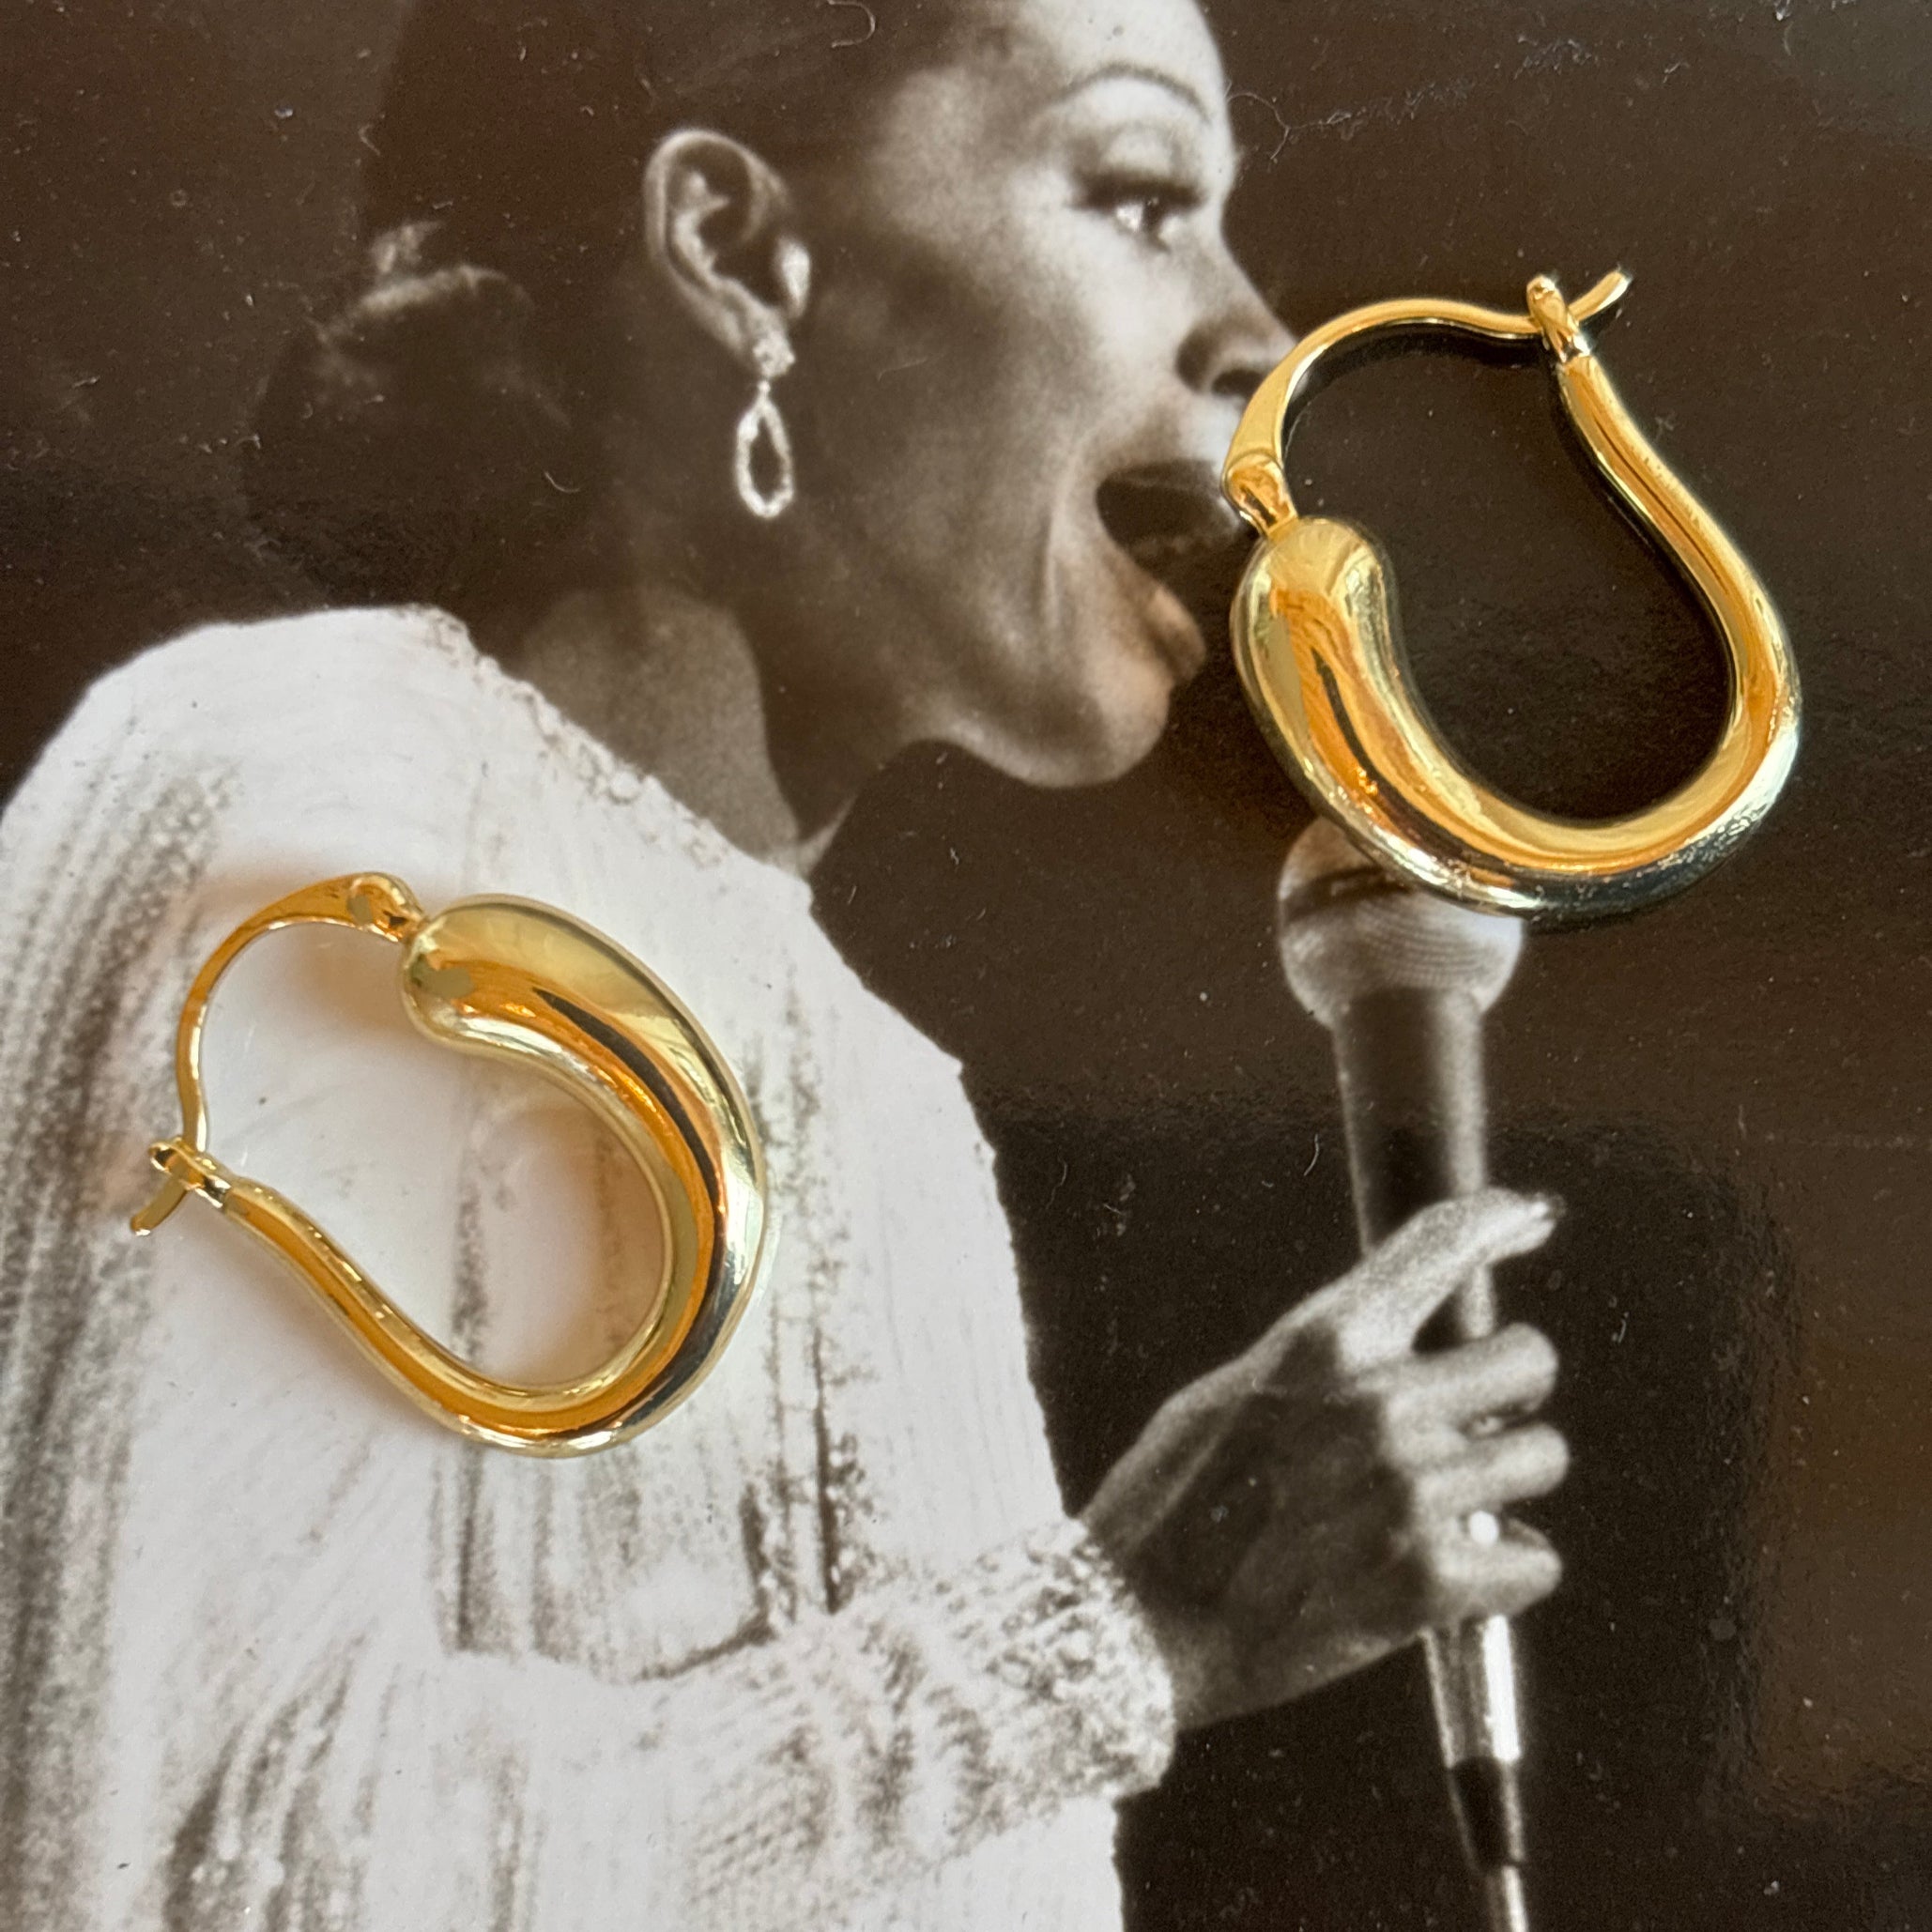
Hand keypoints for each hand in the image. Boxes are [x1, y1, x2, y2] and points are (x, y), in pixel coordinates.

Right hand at [1082, 1188, 1565, 1730]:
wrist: (1138, 1624)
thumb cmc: (1172, 1504)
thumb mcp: (1233, 1391)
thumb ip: (1325, 1364)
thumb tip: (1399, 1346)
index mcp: (1323, 1341)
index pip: (1441, 1245)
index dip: (1498, 1219)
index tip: (1527, 1218)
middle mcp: (1378, 1403)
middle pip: (1529, 1358)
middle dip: (1511, 1385)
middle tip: (1474, 1418)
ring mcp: (1410, 1493)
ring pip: (1541, 1458)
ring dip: (1507, 1482)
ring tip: (1453, 1505)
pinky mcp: (1429, 1584)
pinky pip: (1534, 1561)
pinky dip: (1506, 1570)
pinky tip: (1459, 1571)